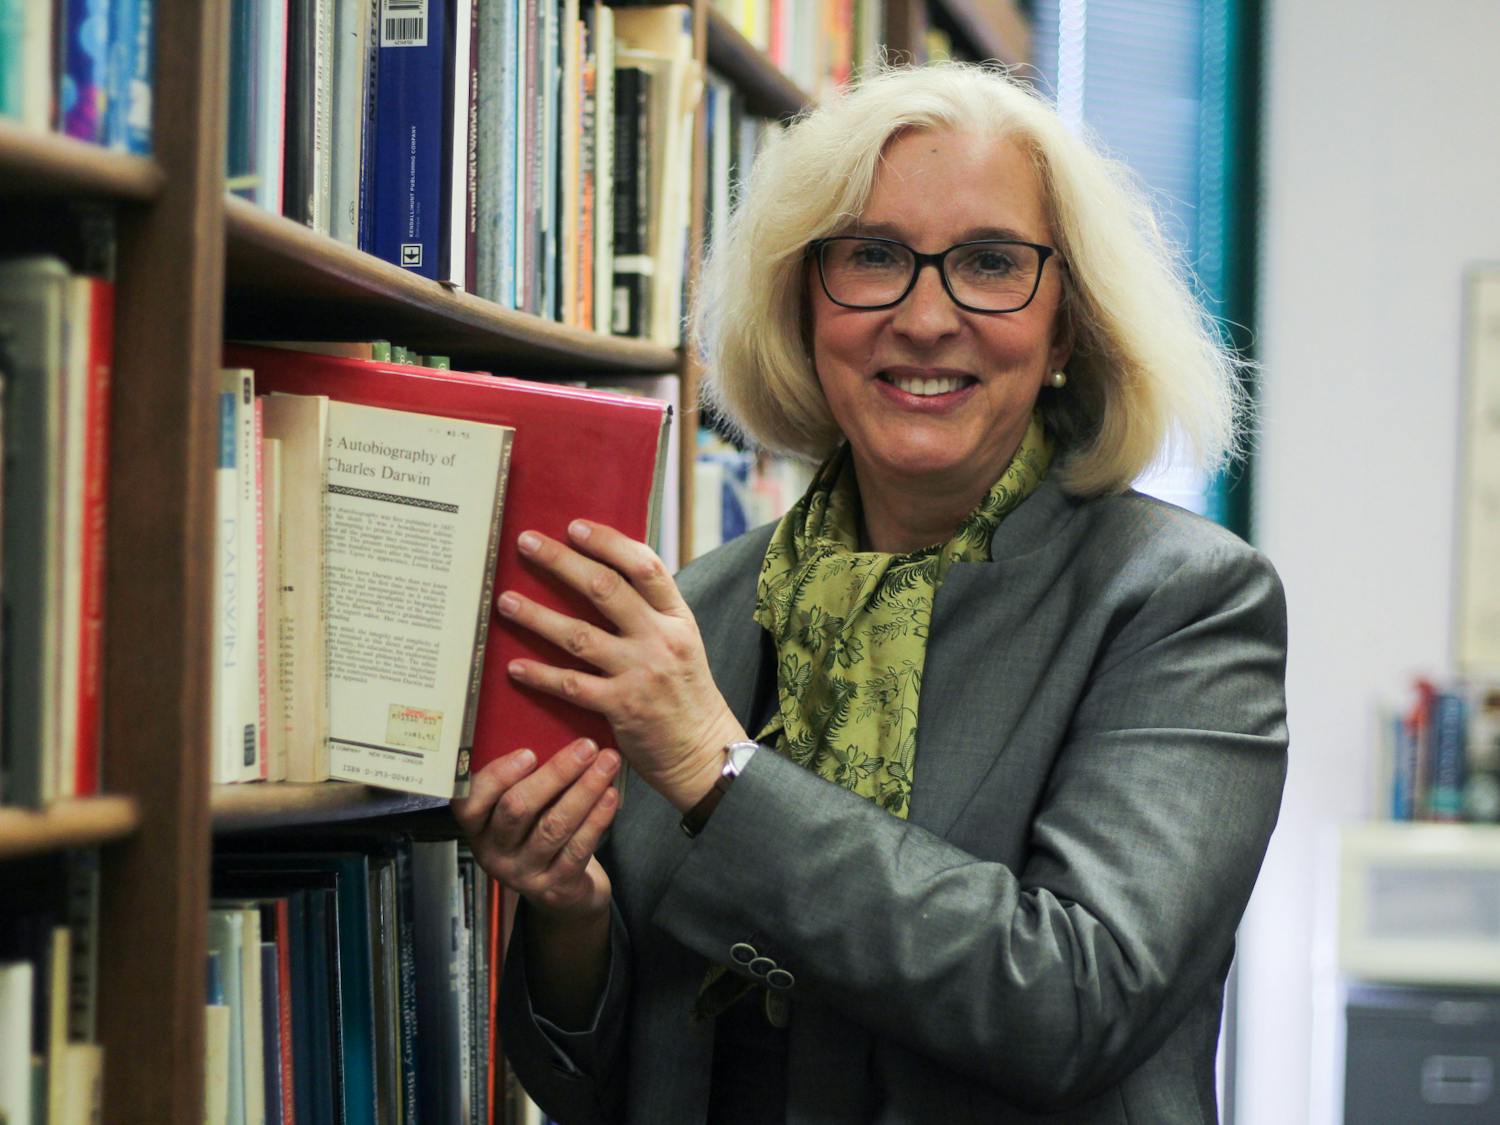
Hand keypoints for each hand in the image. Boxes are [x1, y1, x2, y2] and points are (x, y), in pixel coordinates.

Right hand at [451, 739, 619, 921]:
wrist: (562, 887)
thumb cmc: (540, 827)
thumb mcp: (522, 802)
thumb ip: (521, 774)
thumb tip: (545, 721)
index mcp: (476, 824)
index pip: (470, 800)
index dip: (498, 775)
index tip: (529, 751)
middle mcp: (493, 850)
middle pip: (517, 809)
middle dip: (556, 774)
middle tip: (587, 746)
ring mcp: (522, 873)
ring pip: (552, 827)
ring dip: (584, 790)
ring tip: (608, 762)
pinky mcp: (554, 888)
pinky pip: (577, 849)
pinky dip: (597, 818)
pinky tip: (611, 795)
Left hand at [497, 521, 747, 810]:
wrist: (703, 751)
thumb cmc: (686, 693)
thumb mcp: (682, 642)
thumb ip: (650, 612)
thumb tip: (604, 574)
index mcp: (677, 617)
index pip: (645, 566)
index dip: (608, 542)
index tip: (574, 527)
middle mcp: (660, 639)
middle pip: (605, 589)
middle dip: (561, 562)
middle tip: (527, 543)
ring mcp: (640, 673)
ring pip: (579, 636)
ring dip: (537, 616)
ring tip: (505, 601)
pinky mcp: (622, 707)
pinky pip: (572, 685)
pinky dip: (540, 674)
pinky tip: (514, 666)